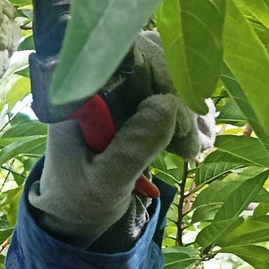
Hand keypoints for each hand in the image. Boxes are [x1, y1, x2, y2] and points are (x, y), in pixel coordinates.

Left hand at [28, 32, 214, 249]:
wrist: (74, 214)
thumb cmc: (78, 198)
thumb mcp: (104, 182)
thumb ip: (132, 148)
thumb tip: (168, 105)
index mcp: (77, 93)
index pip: (120, 53)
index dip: (157, 69)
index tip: (176, 106)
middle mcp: (96, 82)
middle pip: (149, 58)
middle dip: (177, 94)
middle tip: (186, 142)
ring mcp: (116, 91)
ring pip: (165, 73)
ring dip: (188, 106)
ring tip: (190, 148)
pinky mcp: (133, 103)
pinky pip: (169, 93)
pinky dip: (188, 114)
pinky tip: (193, 142)